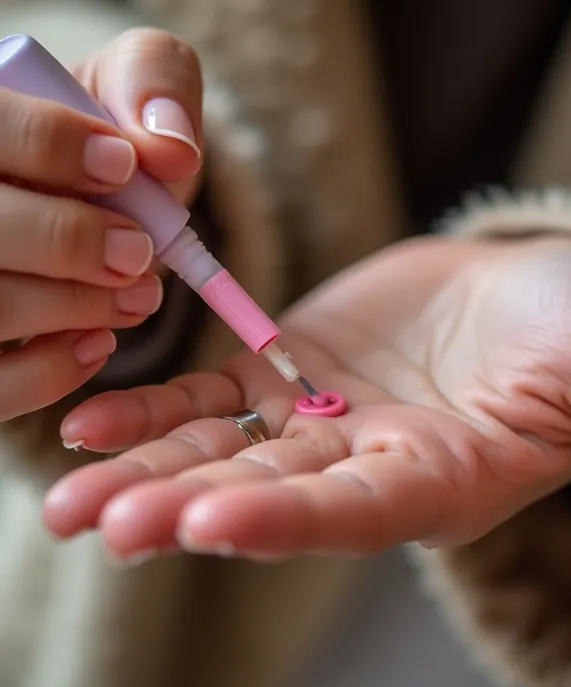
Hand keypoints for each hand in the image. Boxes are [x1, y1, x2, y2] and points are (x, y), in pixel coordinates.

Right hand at [0, 28, 202, 419]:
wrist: (89, 197)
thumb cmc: (100, 138)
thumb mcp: (127, 86)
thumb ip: (152, 83)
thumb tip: (170, 147)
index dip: (52, 145)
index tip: (124, 164)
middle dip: (68, 240)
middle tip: (138, 252)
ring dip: (74, 306)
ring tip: (138, 296)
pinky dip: (52, 370)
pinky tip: (96, 340)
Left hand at [46, 236, 570, 619]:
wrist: (543, 290)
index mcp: (445, 480)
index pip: (358, 515)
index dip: (288, 521)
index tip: (208, 526)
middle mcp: (374, 465)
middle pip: (272, 495)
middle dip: (187, 510)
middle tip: (99, 524)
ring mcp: (328, 420)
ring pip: (229, 455)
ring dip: (150, 472)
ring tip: (68, 498)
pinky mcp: (297, 369)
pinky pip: (218, 398)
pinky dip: (160, 410)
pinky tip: (95, 421)